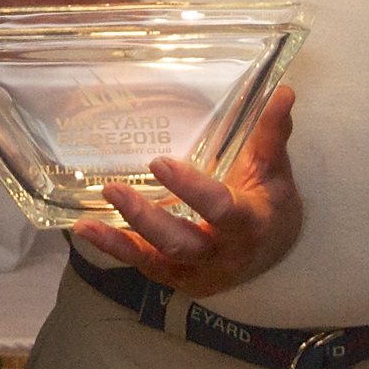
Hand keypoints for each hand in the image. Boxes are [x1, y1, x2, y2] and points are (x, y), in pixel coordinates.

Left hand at [72, 85, 299, 297]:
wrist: (273, 250)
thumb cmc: (270, 201)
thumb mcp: (275, 169)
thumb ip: (271, 132)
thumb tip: (281, 90)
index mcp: (251, 225)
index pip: (221, 210)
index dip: (191, 190)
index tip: (160, 163)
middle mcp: (223, 255)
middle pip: (182, 242)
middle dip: (146, 219)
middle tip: (114, 188)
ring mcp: (197, 271)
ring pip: (157, 258)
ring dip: (122, 238)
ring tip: (89, 218)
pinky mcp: (176, 277)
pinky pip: (143, 264)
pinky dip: (114, 248)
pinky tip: (87, 229)